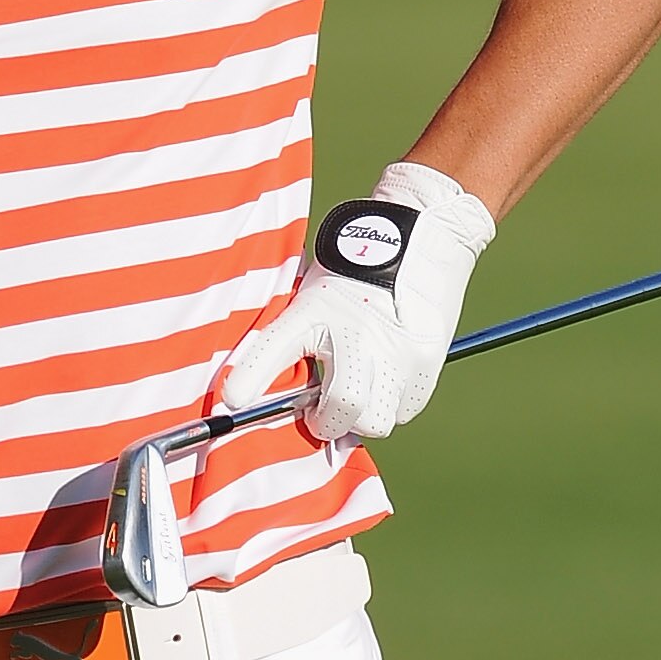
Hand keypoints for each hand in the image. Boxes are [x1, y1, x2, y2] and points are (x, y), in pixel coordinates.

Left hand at [217, 163, 495, 441]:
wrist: (421, 238)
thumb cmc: (353, 273)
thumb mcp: (310, 296)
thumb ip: (284, 341)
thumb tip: (252, 393)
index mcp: (316, 311)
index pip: (275, 347)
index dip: (252, 376)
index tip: (232, 400)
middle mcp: (357, 334)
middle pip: (344, 409)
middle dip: (330, 421)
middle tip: (322, 408)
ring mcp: (398, 350)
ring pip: (377, 420)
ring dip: (363, 416)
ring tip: (358, 389)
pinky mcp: (428, 361)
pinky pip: (406, 409)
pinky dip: (393, 403)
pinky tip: (386, 376)